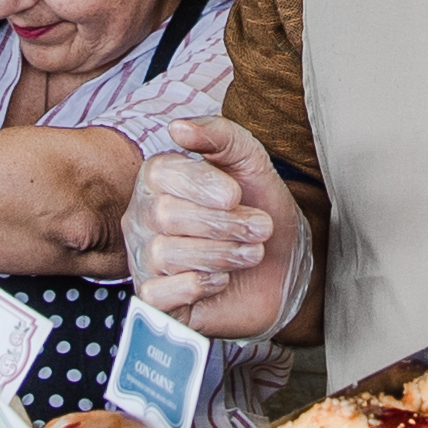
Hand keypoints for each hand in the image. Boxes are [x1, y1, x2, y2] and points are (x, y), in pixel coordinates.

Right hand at [127, 115, 305, 335]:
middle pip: (165, 215)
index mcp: (159, 180)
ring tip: (251, 253)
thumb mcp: (251, 162)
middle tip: (260, 228)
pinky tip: (221, 280)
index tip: (236, 195)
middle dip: (223, 223)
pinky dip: (197, 285)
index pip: (161, 173)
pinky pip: (158, 293)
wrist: (283, 267)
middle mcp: (144, 218)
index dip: (201, 185)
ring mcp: (144, 259)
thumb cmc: (261, 209)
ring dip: (220, 254)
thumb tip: (178, 127)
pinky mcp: (153, 300)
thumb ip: (221, 135)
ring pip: (164, 253)